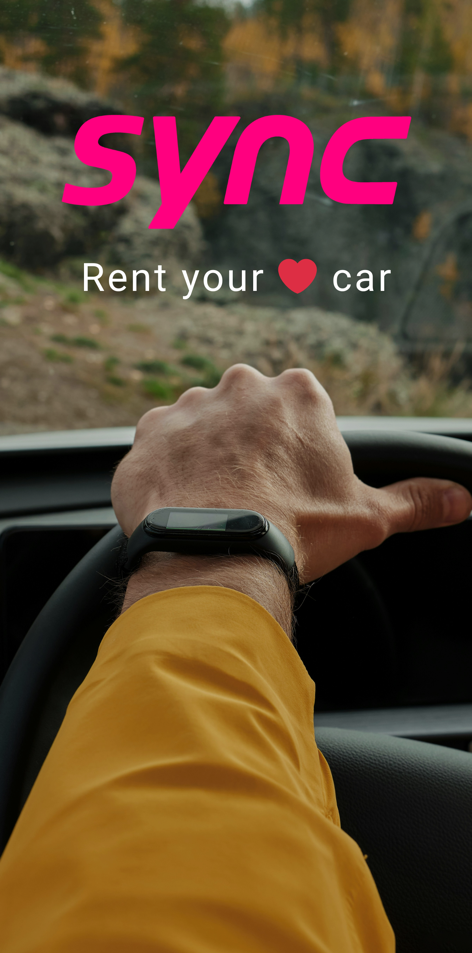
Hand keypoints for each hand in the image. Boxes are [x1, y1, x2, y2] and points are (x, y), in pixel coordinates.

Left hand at [111, 364, 471, 583]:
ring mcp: (189, 407)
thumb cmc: (295, 530)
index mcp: (297, 394)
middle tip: (254, 498)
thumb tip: (460, 501)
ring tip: (216, 506)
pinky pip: (160, 447)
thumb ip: (415, 501)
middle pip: (248, 415)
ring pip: (202, 429)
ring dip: (207, 458)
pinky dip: (169, 471)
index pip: (300, 411)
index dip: (296, 452)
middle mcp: (241, 386)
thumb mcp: (367, 517)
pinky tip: (183, 505)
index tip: (291, 485)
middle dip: (250, 449)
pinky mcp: (147, 435)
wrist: (216, 554)